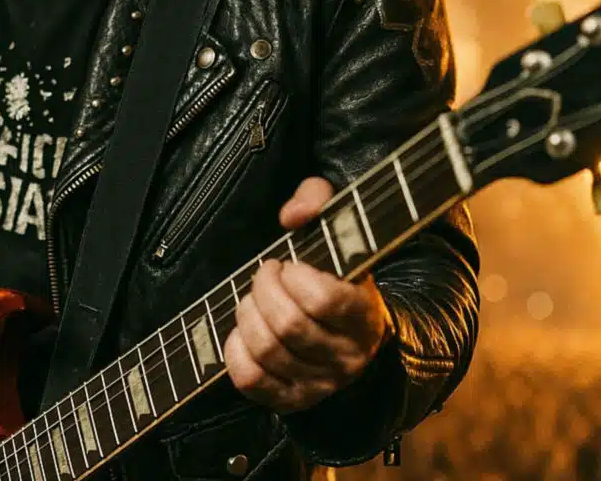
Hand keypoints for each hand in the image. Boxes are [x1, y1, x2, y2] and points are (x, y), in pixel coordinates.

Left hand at [224, 176, 391, 413]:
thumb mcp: (337, 224)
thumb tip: (291, 216)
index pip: (323, 300)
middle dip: (263, 290)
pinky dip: (236, 351)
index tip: (287, 264)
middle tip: (265, 275)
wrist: (351, 326)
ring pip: (267, 351)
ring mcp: (320, 383)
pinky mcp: (292, 399)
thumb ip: (318, 201)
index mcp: (365, 315)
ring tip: (255, 299)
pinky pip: (251, 380)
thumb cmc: (336, 270)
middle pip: (289, 325)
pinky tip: (244, 331)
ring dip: (247, 314)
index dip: (294, 277)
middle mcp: (347, 356)